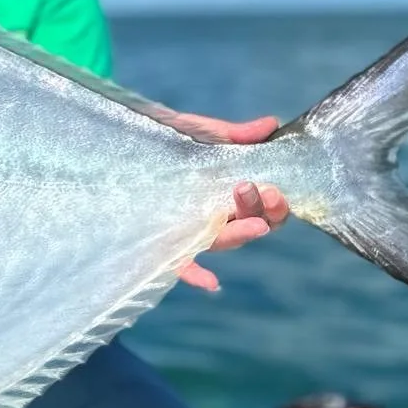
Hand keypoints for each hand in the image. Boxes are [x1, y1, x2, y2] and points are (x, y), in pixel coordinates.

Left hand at [170, 114, 289, 292]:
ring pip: (221, 242)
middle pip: (248, 227)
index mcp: (231, 194)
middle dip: (261, 213)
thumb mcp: (205, 133)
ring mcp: (191, 231)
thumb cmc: (173, 140)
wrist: (132, 144)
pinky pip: (182, 264)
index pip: (263, 210)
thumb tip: (272, 124)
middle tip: (267, 194)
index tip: (275, 189)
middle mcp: (215, 217)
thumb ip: (237, 135)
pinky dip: (197, 274)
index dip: (275, 205)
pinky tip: (211, 283)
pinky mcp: (165, 242)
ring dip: (239, 234)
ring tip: (252, 225)